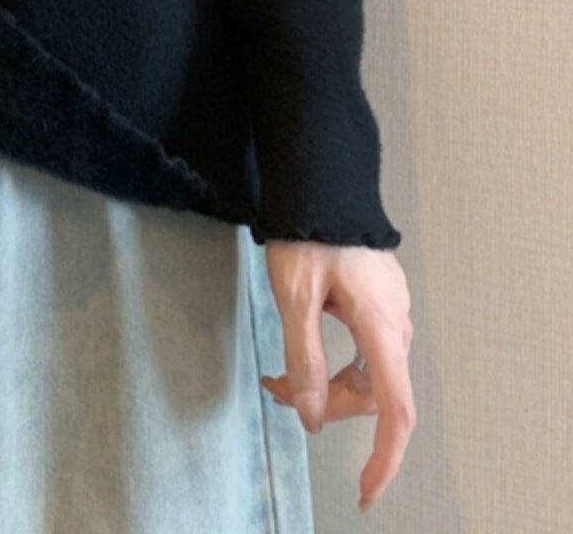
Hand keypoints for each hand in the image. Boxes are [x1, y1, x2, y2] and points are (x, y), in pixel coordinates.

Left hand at [258, 240, 414, 514]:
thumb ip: (304, 358)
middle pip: (374, 393)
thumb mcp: (294, 296)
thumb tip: (311, 414)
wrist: (323, 181)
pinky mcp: (380, 300)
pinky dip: (332, 361)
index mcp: (381, 326)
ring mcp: (392, 311)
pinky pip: (365, 348)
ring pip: (367, 373)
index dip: (384, 457)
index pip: (395, 409)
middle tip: (276, 391)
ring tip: (277, 374)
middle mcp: (396, 323)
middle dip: (328, 405)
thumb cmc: (309, 233)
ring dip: (326, 383)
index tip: (366, 491)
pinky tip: (302, 350)